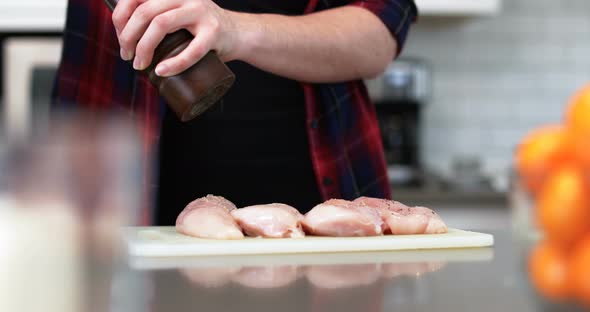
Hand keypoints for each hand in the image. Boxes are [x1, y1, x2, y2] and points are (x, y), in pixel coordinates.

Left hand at [112, 0, 237, 76]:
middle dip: (128, 36)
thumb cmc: (200, 29)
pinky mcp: (214, 32)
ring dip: (144, 47)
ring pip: (161, 23)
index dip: (119, 19)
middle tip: (127, 56)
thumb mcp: (177, 14)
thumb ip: (155, 16)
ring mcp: (201, 12)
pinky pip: (192, 49)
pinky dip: (174, 63)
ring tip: (140, 65)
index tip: (121, 40)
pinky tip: (162, 70)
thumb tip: (122, 36)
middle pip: (144, 11)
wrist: (238, 33)